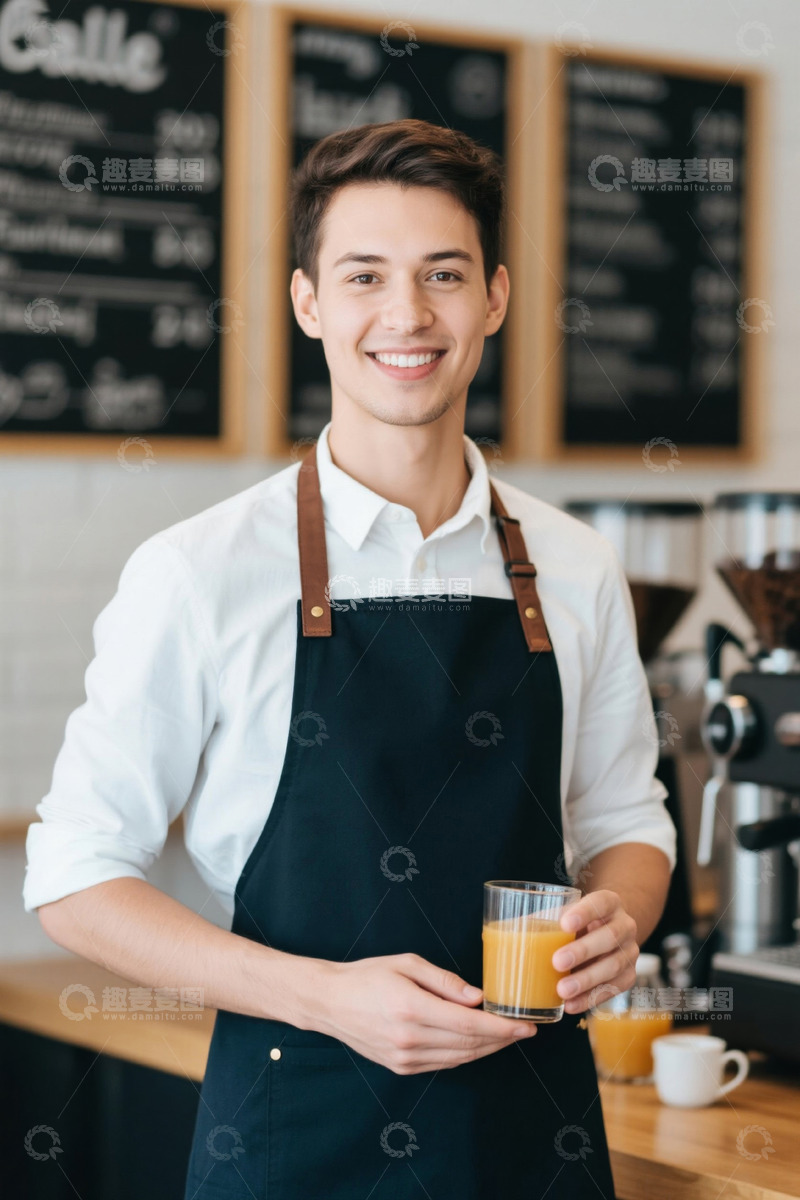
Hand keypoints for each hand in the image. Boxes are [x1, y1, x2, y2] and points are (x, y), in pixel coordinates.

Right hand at [316, 952, 535, 1074]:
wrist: (330, 1002)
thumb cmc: (368, 975)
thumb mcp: (407, 963)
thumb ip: (445, 981)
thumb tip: (478, 998)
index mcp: (412, 1009)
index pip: (469, 1026)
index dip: (502, 1029)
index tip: (526, 1026)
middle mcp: (410, 1039)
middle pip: (469, 1046)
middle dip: (502, 1040)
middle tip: (524, 1030)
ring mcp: (404, 1058)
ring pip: (459, 1059)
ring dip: (486, 1049)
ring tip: (505, 1036)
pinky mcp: (401, 1068)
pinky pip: (443, 1064)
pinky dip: (465, 1055)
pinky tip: (476, 1043)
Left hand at [552, 891, 638, 1013]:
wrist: (605, 931)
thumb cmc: (576, 922)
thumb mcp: (564, 912)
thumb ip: (543, 918)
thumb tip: (504, 929)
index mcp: (609, 902)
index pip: (601, 902)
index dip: (585, 912)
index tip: (564, 923)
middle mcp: (625, 926)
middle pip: (610, 937)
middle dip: (583, 951)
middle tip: (557, 962)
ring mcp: (629, 952)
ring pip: (614, 966)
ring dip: (586, 980)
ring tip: (561, 990)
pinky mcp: (628, 976)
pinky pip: (613, 990)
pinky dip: (590, 999)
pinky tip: (570, 1005)